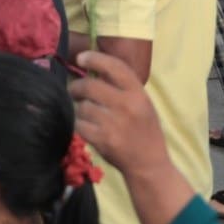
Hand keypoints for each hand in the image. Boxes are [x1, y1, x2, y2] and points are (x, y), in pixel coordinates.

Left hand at [69, 49, 166, 183]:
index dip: (95, 58)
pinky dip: (78, 124)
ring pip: (82, 105)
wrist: (149, 165)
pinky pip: (78, 123)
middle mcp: (127, 106)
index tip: (81, 58)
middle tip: (74, 91)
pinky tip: (86, 126)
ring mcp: (114, 123)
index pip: (115, 67)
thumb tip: (93, 68)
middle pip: (89, 85)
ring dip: (78, 108)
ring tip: (86, 113)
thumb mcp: (142, 105)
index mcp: (139, 95)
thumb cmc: (144, 131)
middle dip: (77, 86)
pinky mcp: (102, 139)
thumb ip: (122, 87)